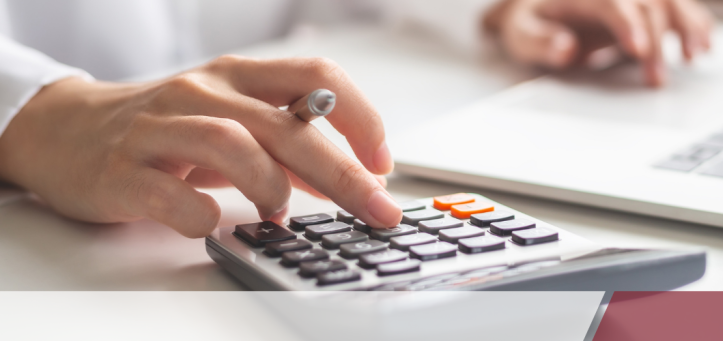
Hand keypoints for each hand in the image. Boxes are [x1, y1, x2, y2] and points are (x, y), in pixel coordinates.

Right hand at [0, 56, 403, 237]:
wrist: (64, 131)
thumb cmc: (163, 130)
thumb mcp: (232, 125)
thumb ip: (287, 149)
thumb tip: (351, 181)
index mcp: (238, 76)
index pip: (317, 77)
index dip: (361, 117)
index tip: (382, 162)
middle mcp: (204, 92)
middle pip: (288, 126)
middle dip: (344, 173)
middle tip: (375, 208)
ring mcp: (161, 127)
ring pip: (233, 146)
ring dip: (271, 188)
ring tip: (278, 214)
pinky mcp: (123, 169)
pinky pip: (172, 194)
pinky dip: (203, 216)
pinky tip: (212, 224)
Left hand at [485, 0, 713, 86]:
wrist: (537, 6)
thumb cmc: (531, 22)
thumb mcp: (521, 35)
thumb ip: (541, 42)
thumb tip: (565, 49)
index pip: (611, 1)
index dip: (628, 23)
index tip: (638, 50)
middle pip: (646, 3)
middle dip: (656, 41)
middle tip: (657, 79)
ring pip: (669, 0)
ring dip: (687, 26)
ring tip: (694, 57)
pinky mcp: (645, 3)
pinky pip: (677, 4)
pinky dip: (695, 22)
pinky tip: (705, 44)